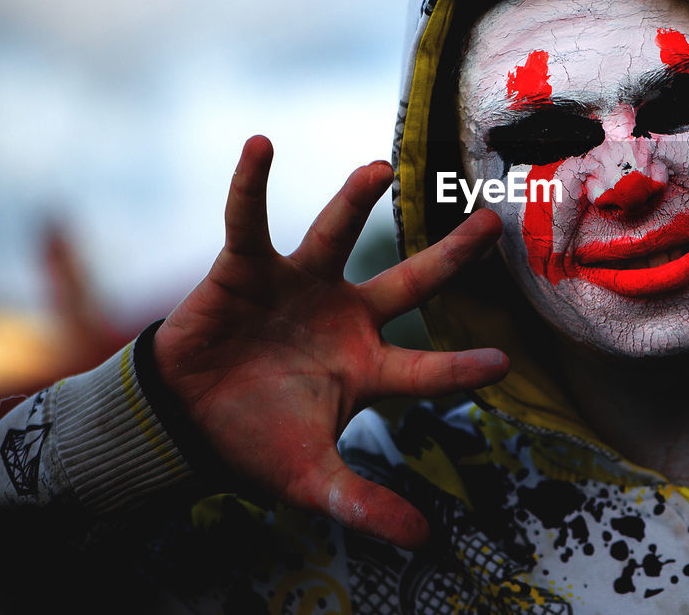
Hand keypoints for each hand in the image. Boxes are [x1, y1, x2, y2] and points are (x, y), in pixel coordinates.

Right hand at [154, 136, 506, 547]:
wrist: (185, 418)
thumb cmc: (254, 441)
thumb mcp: (310, 478)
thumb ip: (363, 504)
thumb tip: (424, 542)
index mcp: (366, 366)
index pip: (426, 366)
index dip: (459, 367)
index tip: (503, 362)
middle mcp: (344, 316)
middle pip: (409, 281)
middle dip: (451, 255)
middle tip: (493, 224)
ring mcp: (299, 287)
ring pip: (335, 234)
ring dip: (355, 200)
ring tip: (380, 169)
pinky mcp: (246, 268)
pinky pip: (248, 220)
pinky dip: (249, 185)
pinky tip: (259, 145)